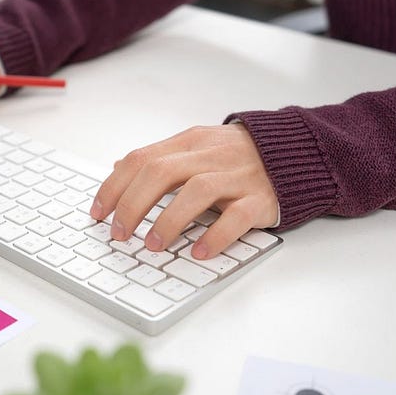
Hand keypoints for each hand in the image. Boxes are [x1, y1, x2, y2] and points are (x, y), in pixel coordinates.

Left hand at [89, 124, 278, 259]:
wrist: (297, 152)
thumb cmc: (238, 156)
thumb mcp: (196, 148)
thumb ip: (160, 158)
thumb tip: (117, 169)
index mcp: (190, 142)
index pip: (142, 159)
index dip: (115, 187)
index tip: (98, 213)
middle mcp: (211, 155)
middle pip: (162, 172)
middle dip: (133, 205)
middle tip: (119, 234)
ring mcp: (237, 176)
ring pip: (197, 191)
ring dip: (169, 220)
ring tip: (152, 245)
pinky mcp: (261, 199)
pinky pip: (237, 216)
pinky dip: (216, 235)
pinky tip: (199, 252)